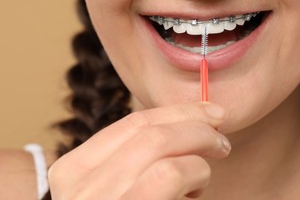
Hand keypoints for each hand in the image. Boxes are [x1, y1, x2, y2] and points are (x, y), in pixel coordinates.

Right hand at [48, 102, 229, 198]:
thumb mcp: (116, 185)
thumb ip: (138, 157)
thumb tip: (188, 121)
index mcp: (75, 170)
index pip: (134, 123)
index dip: (179, 111)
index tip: (210, 111)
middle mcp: (83, 189)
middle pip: (154, 134)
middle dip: (198, 127)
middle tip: (222, 138)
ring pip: (167, 157)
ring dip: (199, 161)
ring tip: (203, 177)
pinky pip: (173, 179)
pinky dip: (195, 180)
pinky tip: (195, 195)